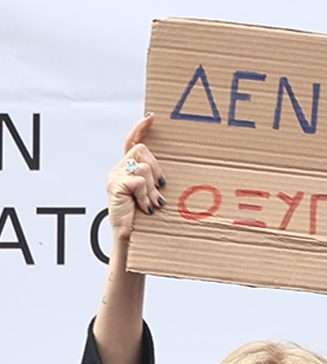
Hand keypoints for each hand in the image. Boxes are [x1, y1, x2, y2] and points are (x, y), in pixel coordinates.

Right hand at [106, 114, 166, 243]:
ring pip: (144, 167)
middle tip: (159, 189)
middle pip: (142, 150)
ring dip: (152, 188)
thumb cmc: (143, 219)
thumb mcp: (151, 195)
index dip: (140, 129)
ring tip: (150, 204)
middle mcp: (118, 170)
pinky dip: (145, 195)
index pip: (131, 142)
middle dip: (156, 169)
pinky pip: (139, 181)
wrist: (131, 238)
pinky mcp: (115, 185)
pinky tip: (144, 207)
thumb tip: (165, 179)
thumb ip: (154, 182)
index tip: (151, 118)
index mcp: (127, 170)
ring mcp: (115, 176)